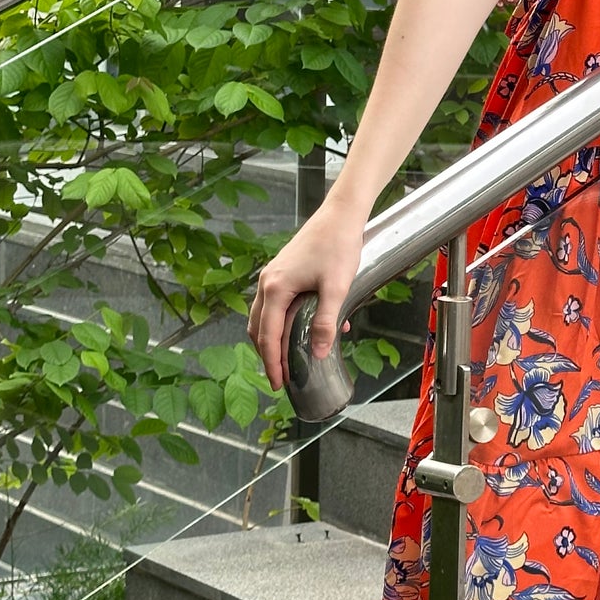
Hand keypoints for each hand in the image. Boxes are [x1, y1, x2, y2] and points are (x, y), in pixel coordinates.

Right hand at [247, 198, 365, 393]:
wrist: (340, 215)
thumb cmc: (338, 247)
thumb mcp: (336, 288)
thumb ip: (326, 322)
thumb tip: (320, 354)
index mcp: (275, 289)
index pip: (267, 336)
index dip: (272, 363)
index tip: (278, 384)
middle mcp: (267, 283)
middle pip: (259, 329)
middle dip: (268, 356)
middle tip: (281, 377)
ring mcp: (272, 275)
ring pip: (264, 317)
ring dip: (272, 340)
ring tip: (287, 360)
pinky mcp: (282, 271)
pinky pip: (275, 304)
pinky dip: (281, 322)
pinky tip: (306, 328)